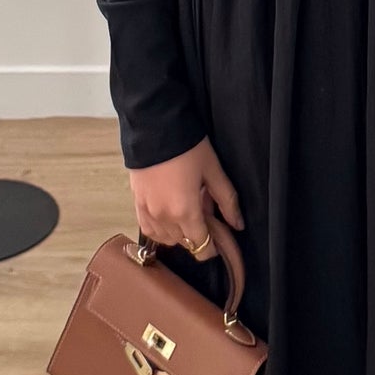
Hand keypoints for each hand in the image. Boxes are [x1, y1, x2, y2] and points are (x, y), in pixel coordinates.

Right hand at [129, 136, 243, 256]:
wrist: (154, 127)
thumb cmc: (187, 147)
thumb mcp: (213, 172)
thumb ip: (227, 201)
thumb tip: (238, 224)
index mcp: (185, 212)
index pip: (201, 248)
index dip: (214, 247)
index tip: (220, 238)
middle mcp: (163, 218)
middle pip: (185, 244)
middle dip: (198, 235)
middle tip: (206, 213)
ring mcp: (147, 212)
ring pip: (166, 239)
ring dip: (179, 233)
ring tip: (187, 210)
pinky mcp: (136, 204)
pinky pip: (148, 229)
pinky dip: (161, 228)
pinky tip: (170, 214)